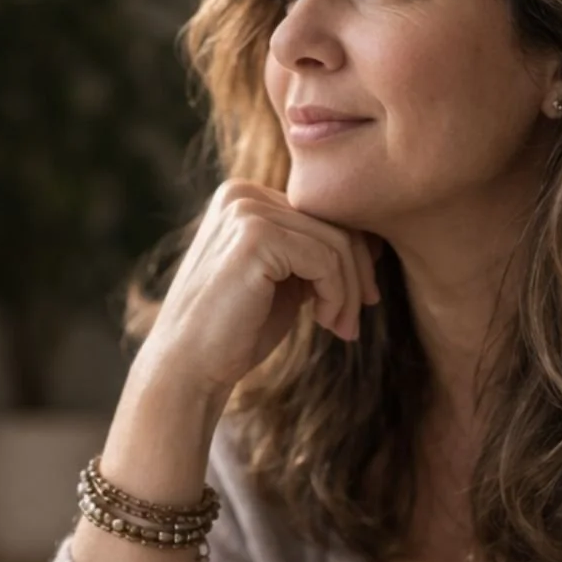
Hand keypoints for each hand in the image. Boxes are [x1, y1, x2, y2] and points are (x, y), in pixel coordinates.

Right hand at [139, 180, 381, 403]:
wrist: (189, 367)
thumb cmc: (236, 331)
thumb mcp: (283, 280)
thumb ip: (313, 253)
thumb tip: (372, 242)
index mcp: (245, 197)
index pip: (321, 214)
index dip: (352, 257)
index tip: (361, 301)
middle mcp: (242, 194)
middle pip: (333, 223)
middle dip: (357, 276)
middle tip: (355, 321)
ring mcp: (246, 211)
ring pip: (336, 243)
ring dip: (349, 293)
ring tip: (342, 328)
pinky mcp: (254, 236)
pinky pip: (325, 259)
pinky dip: (337, 295)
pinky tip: (325, 322)